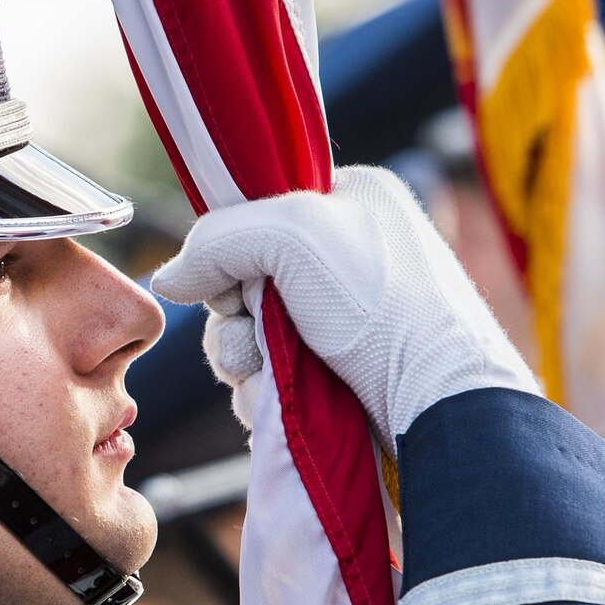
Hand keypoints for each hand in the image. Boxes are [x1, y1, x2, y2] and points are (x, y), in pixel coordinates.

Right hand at [153, 166, 536, 451]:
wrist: (438, 404)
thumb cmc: (382, 305)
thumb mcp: (293, 234)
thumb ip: (217, 240)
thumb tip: (167, 279)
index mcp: (351, 200)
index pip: (258, 211)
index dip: (232, 246)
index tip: (233, 275)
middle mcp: (347, 257)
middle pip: (243, 279)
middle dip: (231, 314)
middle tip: (252, 329)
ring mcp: (342, 322)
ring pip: (249, 335)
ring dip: (240, 357)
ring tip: (267, 372)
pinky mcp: (337, 378)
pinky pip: (270, 379)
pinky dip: (264, 393)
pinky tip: (279, 402)